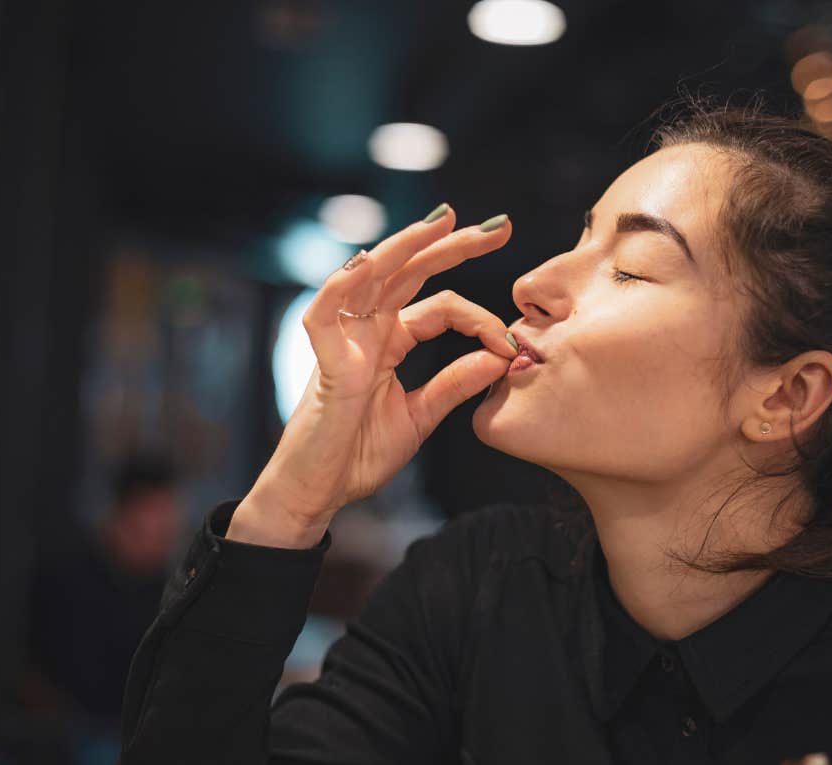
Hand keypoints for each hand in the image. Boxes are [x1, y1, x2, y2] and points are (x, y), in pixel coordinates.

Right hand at [228, 206, 517, 547]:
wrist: (319, 493)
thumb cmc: (358, 455)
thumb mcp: (421, 417)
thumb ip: (456, 384)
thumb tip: (501, 355)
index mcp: (392, 341)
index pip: (443, 308)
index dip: (482, 320)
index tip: (512, 343)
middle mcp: (368, 331)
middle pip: (411, 273)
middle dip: (454, 245)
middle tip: (500, 226)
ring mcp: (344, 341)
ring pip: (373, 276)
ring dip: (407, 246)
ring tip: (443, 221)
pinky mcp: (324, 362)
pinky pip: (325, 313)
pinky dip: (343, 284)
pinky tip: (369, 260)